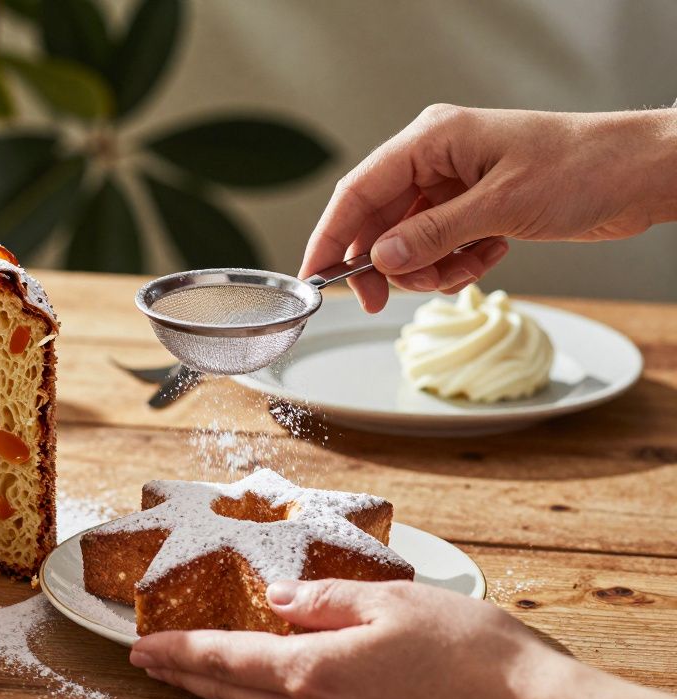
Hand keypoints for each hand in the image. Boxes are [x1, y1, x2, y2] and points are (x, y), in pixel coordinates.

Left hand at [130, 579, 676, 698]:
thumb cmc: (471, 652)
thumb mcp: (391, 601)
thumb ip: (324, 600)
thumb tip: (278, 599)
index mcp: (314, 674)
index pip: (226, 658)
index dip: (180, 649)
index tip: (142, 645)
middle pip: (232, 693)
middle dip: (187, 674)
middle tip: (149, 660)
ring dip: (220, 690)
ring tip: (191, 670)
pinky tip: (260, 687)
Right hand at [300, 106, 676, 311]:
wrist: (639, 173)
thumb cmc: (582, 167)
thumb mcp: (501, 206)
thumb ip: (433, 234)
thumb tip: (382, 259)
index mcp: (432, 139)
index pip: (359, 190)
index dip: (331, 236)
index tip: (315, 277)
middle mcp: (436, 159)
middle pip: (379, 220)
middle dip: (386, 263)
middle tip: (385, 300)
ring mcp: (455, 184)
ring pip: (409, 240)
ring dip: (429, 268)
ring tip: (463, 269)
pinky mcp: (474, 206)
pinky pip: (441, 246)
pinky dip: (458, 262)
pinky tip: (491, 255)